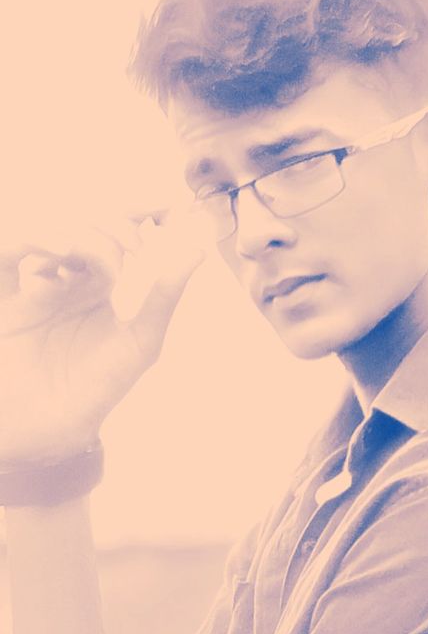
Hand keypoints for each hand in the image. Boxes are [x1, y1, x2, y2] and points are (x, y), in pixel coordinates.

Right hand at [0, 209, 207, 466]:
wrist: (48, 429)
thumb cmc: (97, 389)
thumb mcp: (140, 341)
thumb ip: (166, 293)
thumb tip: (201, 245)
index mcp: (106, 286)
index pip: (123, 233)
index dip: (143, 210)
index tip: (168, 204)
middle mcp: (72, 278)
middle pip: (90, 223)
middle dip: (116, 223)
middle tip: (136, 245)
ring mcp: (38, 282)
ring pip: (55, 229)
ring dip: (82, 232)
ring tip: (105, 261)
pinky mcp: (6, 296)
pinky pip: (11, 251)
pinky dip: (32, 238)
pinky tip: (58, 252)